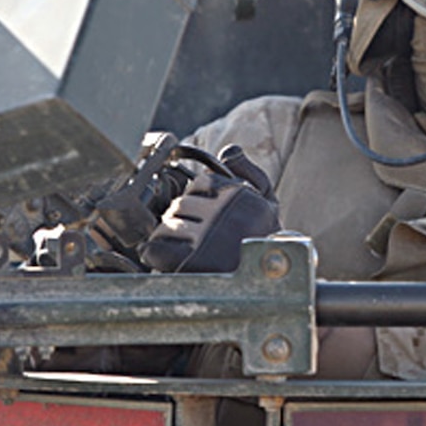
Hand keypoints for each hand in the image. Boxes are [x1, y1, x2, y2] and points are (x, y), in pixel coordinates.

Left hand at [140, 146, 278, 272]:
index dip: (197, 199)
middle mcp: (219, 211)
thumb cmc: (265, 238)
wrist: (272, 274)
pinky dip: (153, 251)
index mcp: (235, 193)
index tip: (201, 213)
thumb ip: (249, 172)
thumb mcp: (267, 200)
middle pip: (179, 205)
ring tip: (181, 247)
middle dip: (181, 217)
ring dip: (168, 235)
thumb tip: (228, 151)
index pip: (198, 185)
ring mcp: (204, 235)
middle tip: (189, 233)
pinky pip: (155, 247)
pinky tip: (162, 257)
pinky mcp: (190, 260)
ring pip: (166, 225)